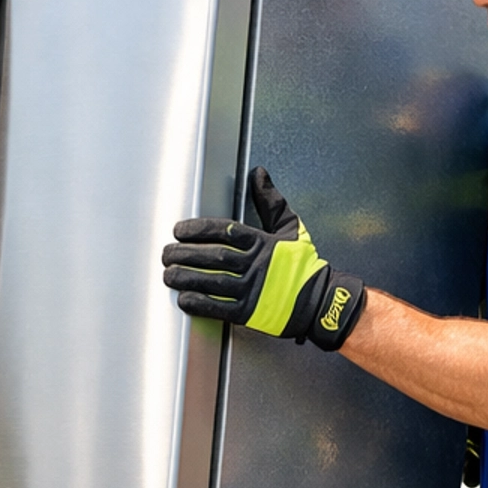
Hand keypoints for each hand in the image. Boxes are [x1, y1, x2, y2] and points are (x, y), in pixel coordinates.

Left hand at [162, 166, 365, 350]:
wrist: (321, 301)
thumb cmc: (304, 266)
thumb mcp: (291, 228)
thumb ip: (271, 201)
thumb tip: (258, 174)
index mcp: (263, 243)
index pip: (224, 231)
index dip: (198, 229)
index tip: (179, 230)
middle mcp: (256, 265)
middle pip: (214, 256)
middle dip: (186, 254)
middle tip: (167, 252)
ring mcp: (253, 290)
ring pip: (213, 281)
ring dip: (187, 277)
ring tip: (168, 274)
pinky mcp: (250, 313)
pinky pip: (219, 307)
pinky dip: (200, 303)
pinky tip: (184, 298)